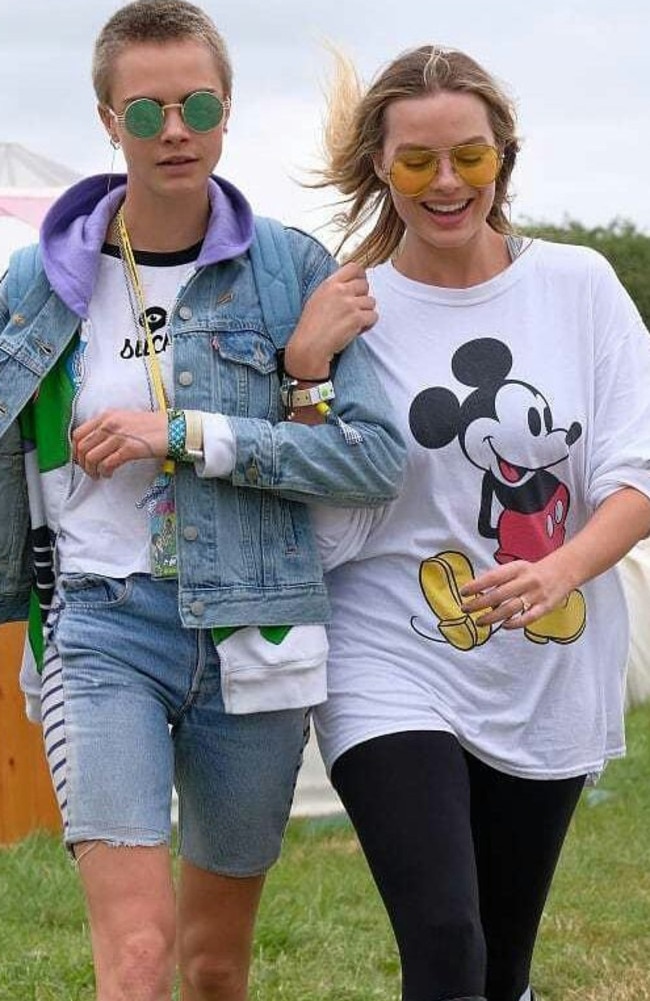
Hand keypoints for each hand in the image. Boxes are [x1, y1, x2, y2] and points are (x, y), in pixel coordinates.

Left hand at [73, 409, 167, 478]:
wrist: (172, 428)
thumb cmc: (152, 426)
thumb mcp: (124, 420)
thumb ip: (108, 428)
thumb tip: (94, 445)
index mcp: (106, 416)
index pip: (78, 433)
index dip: (75, 450)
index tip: (80, 459)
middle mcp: (109, 424)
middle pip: (82, 447)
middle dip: (82, 464)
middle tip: (89, 471)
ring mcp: (118, 436)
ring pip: (92, 458)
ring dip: (93, 470)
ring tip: (99, 475)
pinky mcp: (129, 449)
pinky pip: (107, 464)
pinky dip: (105, 472)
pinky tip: (109, 474)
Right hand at [284, 262, 376, 377]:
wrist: (310, 345)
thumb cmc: (311, 326)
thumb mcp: (317, 299)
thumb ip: (333, 290)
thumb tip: (347, 285)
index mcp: (330, 284)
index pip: (353, 268)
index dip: (361, 276)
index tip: (360, 285)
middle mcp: (341, 291)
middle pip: (365, 285)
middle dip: (363, 297)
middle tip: (355, 310)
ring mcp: (350, 304)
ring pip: (371, 302)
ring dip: (365, 312)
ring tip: (354, 322)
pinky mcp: (357, 318)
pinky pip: (373, 316)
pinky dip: (368, 324)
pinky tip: (357, 329)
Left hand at [459, 555, 573, 629]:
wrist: (563, 572)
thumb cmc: (532, 571)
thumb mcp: (516, 568)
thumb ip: (500, 578)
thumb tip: (477, 590)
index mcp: (517, 568)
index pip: (493, 577)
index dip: (477, 585)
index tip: (463, 592)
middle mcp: (526, 581)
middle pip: (499, 594)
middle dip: (479, 603)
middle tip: (465, 609)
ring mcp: (536, 595)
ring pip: (511, 608)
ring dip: (492, 617)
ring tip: (479, 621)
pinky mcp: (545, 607)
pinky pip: (528, 618)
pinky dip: (514, 623)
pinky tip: (503, 626)